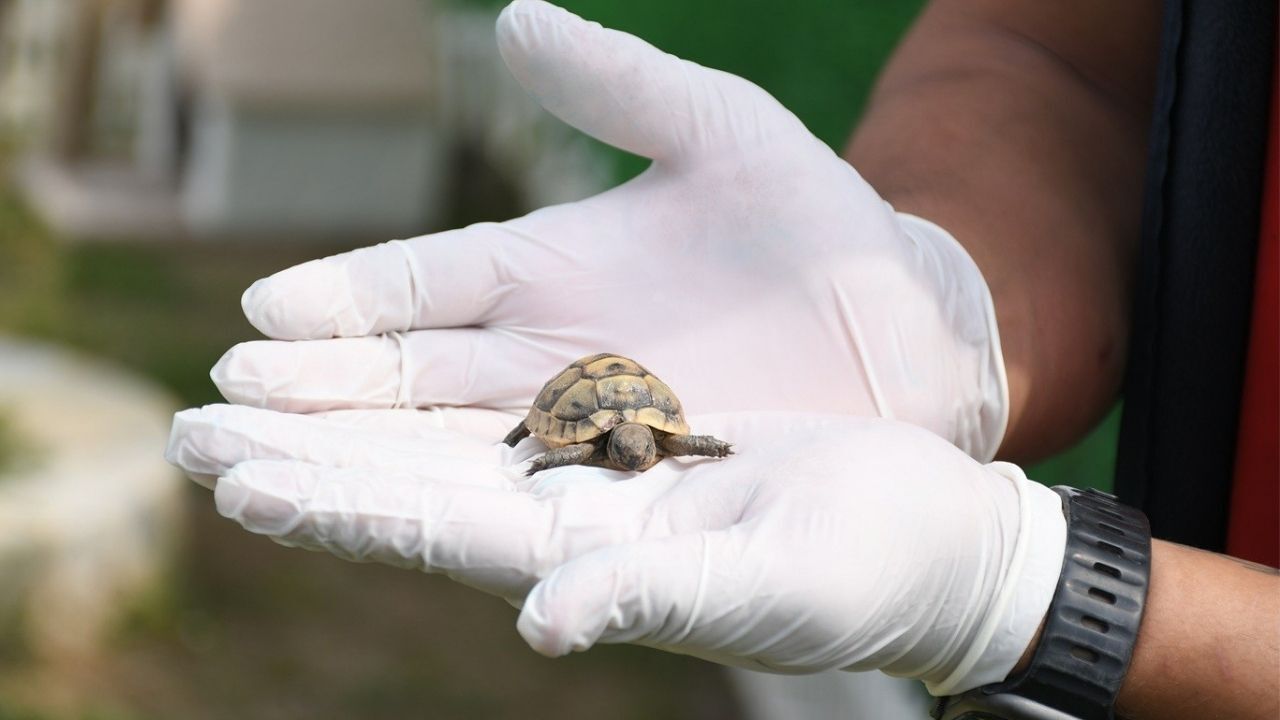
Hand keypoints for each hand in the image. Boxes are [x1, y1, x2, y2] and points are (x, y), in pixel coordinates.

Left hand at [165, 406, 1063, 693]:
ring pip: (438, 449)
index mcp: (585, 564)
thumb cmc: (863, 577)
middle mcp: (565, 527)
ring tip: (248, 406)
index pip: (429, 534)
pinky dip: (435, 397)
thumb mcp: (765, 592)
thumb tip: (542, 623)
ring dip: (343, 430)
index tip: (236, 481)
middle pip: (404, 491)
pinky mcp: (624, 444)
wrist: (916, 538)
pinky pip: (506, 415)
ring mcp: (590, 486)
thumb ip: (651, 603)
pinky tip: (386, 379)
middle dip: (299, 465)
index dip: (331, 509)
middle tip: (187, 433)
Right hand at [212, 0, 1007, 459]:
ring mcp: (582, 430)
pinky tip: (382, 539)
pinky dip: (450, 522)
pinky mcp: (631, 489)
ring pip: (440, 456)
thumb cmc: (814, 223)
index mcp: (541, 267)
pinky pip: (526, 508)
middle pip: (399, 384)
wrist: (903, 324)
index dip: (344, 301)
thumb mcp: (720, 131)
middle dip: (306, 404)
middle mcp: (540, 356)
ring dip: (347, 474)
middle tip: (204, 425)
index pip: (416, 283)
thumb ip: (617, 83)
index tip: (264, 317)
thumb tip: (510, 15)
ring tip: (247, 491)